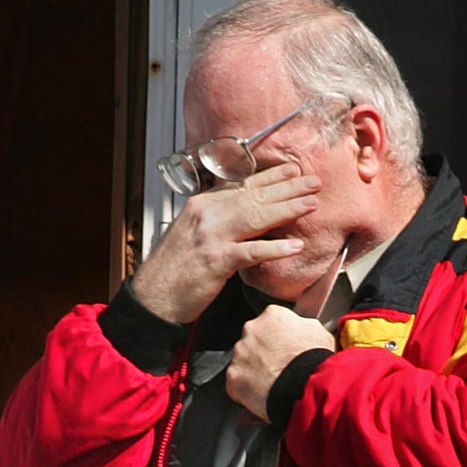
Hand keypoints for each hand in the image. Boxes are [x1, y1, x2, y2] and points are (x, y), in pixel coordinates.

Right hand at [132, 164, 319, 322]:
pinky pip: (252, 252)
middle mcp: (206, 214)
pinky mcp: (216, 261)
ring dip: (287, 209)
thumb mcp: (193, 233)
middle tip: (313, 182)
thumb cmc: (175, 268)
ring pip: (255, 216)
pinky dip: (275, 248)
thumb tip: (245, 212)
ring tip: (311, 204)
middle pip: (253, 196)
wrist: (153, 296)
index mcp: (201, 205)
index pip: (241, 185)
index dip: (270, 177)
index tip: (293, 170)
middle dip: (287, 188)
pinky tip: (295, 246)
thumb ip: (217, 219)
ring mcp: (211, 236)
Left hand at [226, 305, 335, 421]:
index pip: (271, 321)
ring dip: (253, 368)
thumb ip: (303, 325)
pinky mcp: (233, 376)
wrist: (304, 388)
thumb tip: (301, 328)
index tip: (283, 346)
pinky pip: (237, 380)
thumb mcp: (320, 333)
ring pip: (243, 359)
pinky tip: (262, 392)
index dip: (278, 336)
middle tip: (278, 364)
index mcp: (272, 315)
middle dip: (262, 350)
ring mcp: (240, 353)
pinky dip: (246, 387)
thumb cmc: (314, 362)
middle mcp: (251, 329)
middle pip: (253, 338)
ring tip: (272, 380)